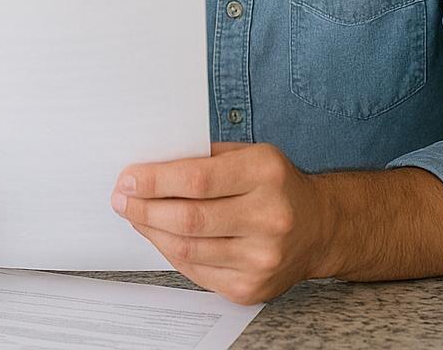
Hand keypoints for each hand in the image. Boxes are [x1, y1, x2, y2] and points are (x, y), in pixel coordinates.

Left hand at [111, 142, 331, 304]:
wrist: (320, 228)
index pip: (197, 179)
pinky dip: (171, 252)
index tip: (128, 179)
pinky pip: (196, 271)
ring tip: (135, 215)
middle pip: (189, 218)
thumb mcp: (250, 155)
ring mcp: (261, 258)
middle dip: (145, 208)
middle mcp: (269, 218)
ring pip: (188, 249)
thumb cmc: (276, 186)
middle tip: (122, 199)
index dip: (155, 181)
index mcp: (266, 174)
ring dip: (152, 231)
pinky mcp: (251, 288)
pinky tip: (160, 236)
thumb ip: (205, 159)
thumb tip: (150, 167)